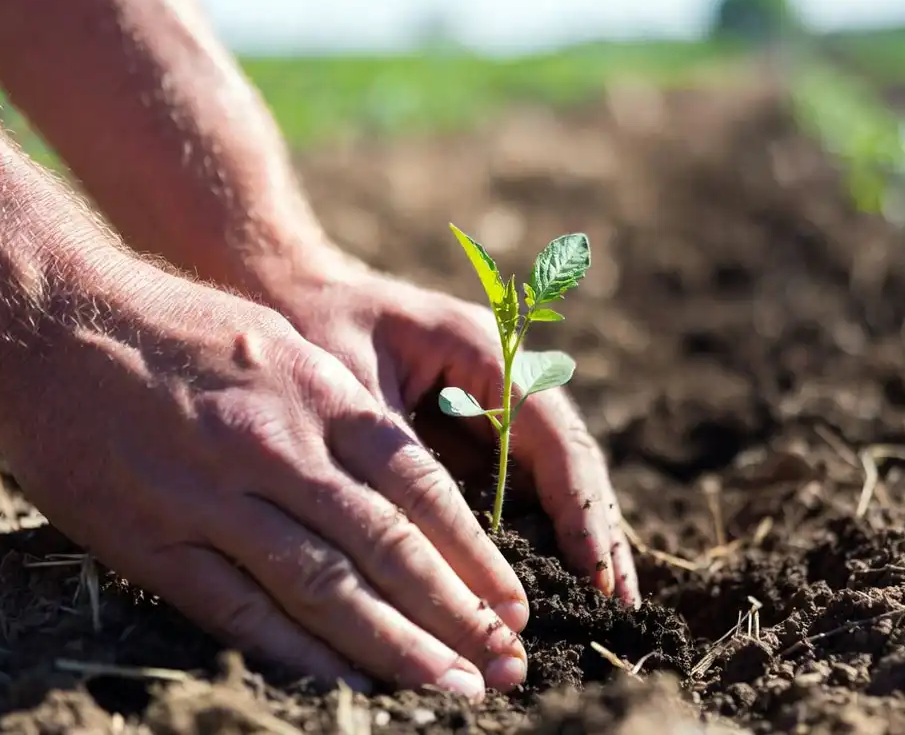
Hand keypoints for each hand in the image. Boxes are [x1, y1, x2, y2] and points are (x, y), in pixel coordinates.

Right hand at [0, 260, 529, 698]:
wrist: (55, 316)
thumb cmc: (179, 324)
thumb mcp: (283, 344)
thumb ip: (343, 412)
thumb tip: (409, 481)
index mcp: (319, 397)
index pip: (421, 491)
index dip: (474, 556)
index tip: (513, 605)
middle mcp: (279, 449)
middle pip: (387, 548)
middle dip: (455, 615)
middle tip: (504, 667)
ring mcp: (215, 497)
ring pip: (324, 587)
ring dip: (394, 646)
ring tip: (449, 688)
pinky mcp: (154, 538)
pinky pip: (239, 609)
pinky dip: (299, 653)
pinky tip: (347, 683)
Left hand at [246, 249, 640, 606]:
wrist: (282, 293)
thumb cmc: (312, 327)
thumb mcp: (352, 390)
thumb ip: (401, 461)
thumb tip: (443, 552)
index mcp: (487, 353)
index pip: (555, 439)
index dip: (581, 510)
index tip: (597, 576)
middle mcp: (504, 380)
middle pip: (569, 462)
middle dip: (596, 534)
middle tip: (622, 610)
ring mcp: (491, 407)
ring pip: (550, 480)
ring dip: (574, 541)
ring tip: (602, 612)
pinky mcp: (470, 435)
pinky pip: (513, 489)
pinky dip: (531, 536)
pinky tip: (542, 587)